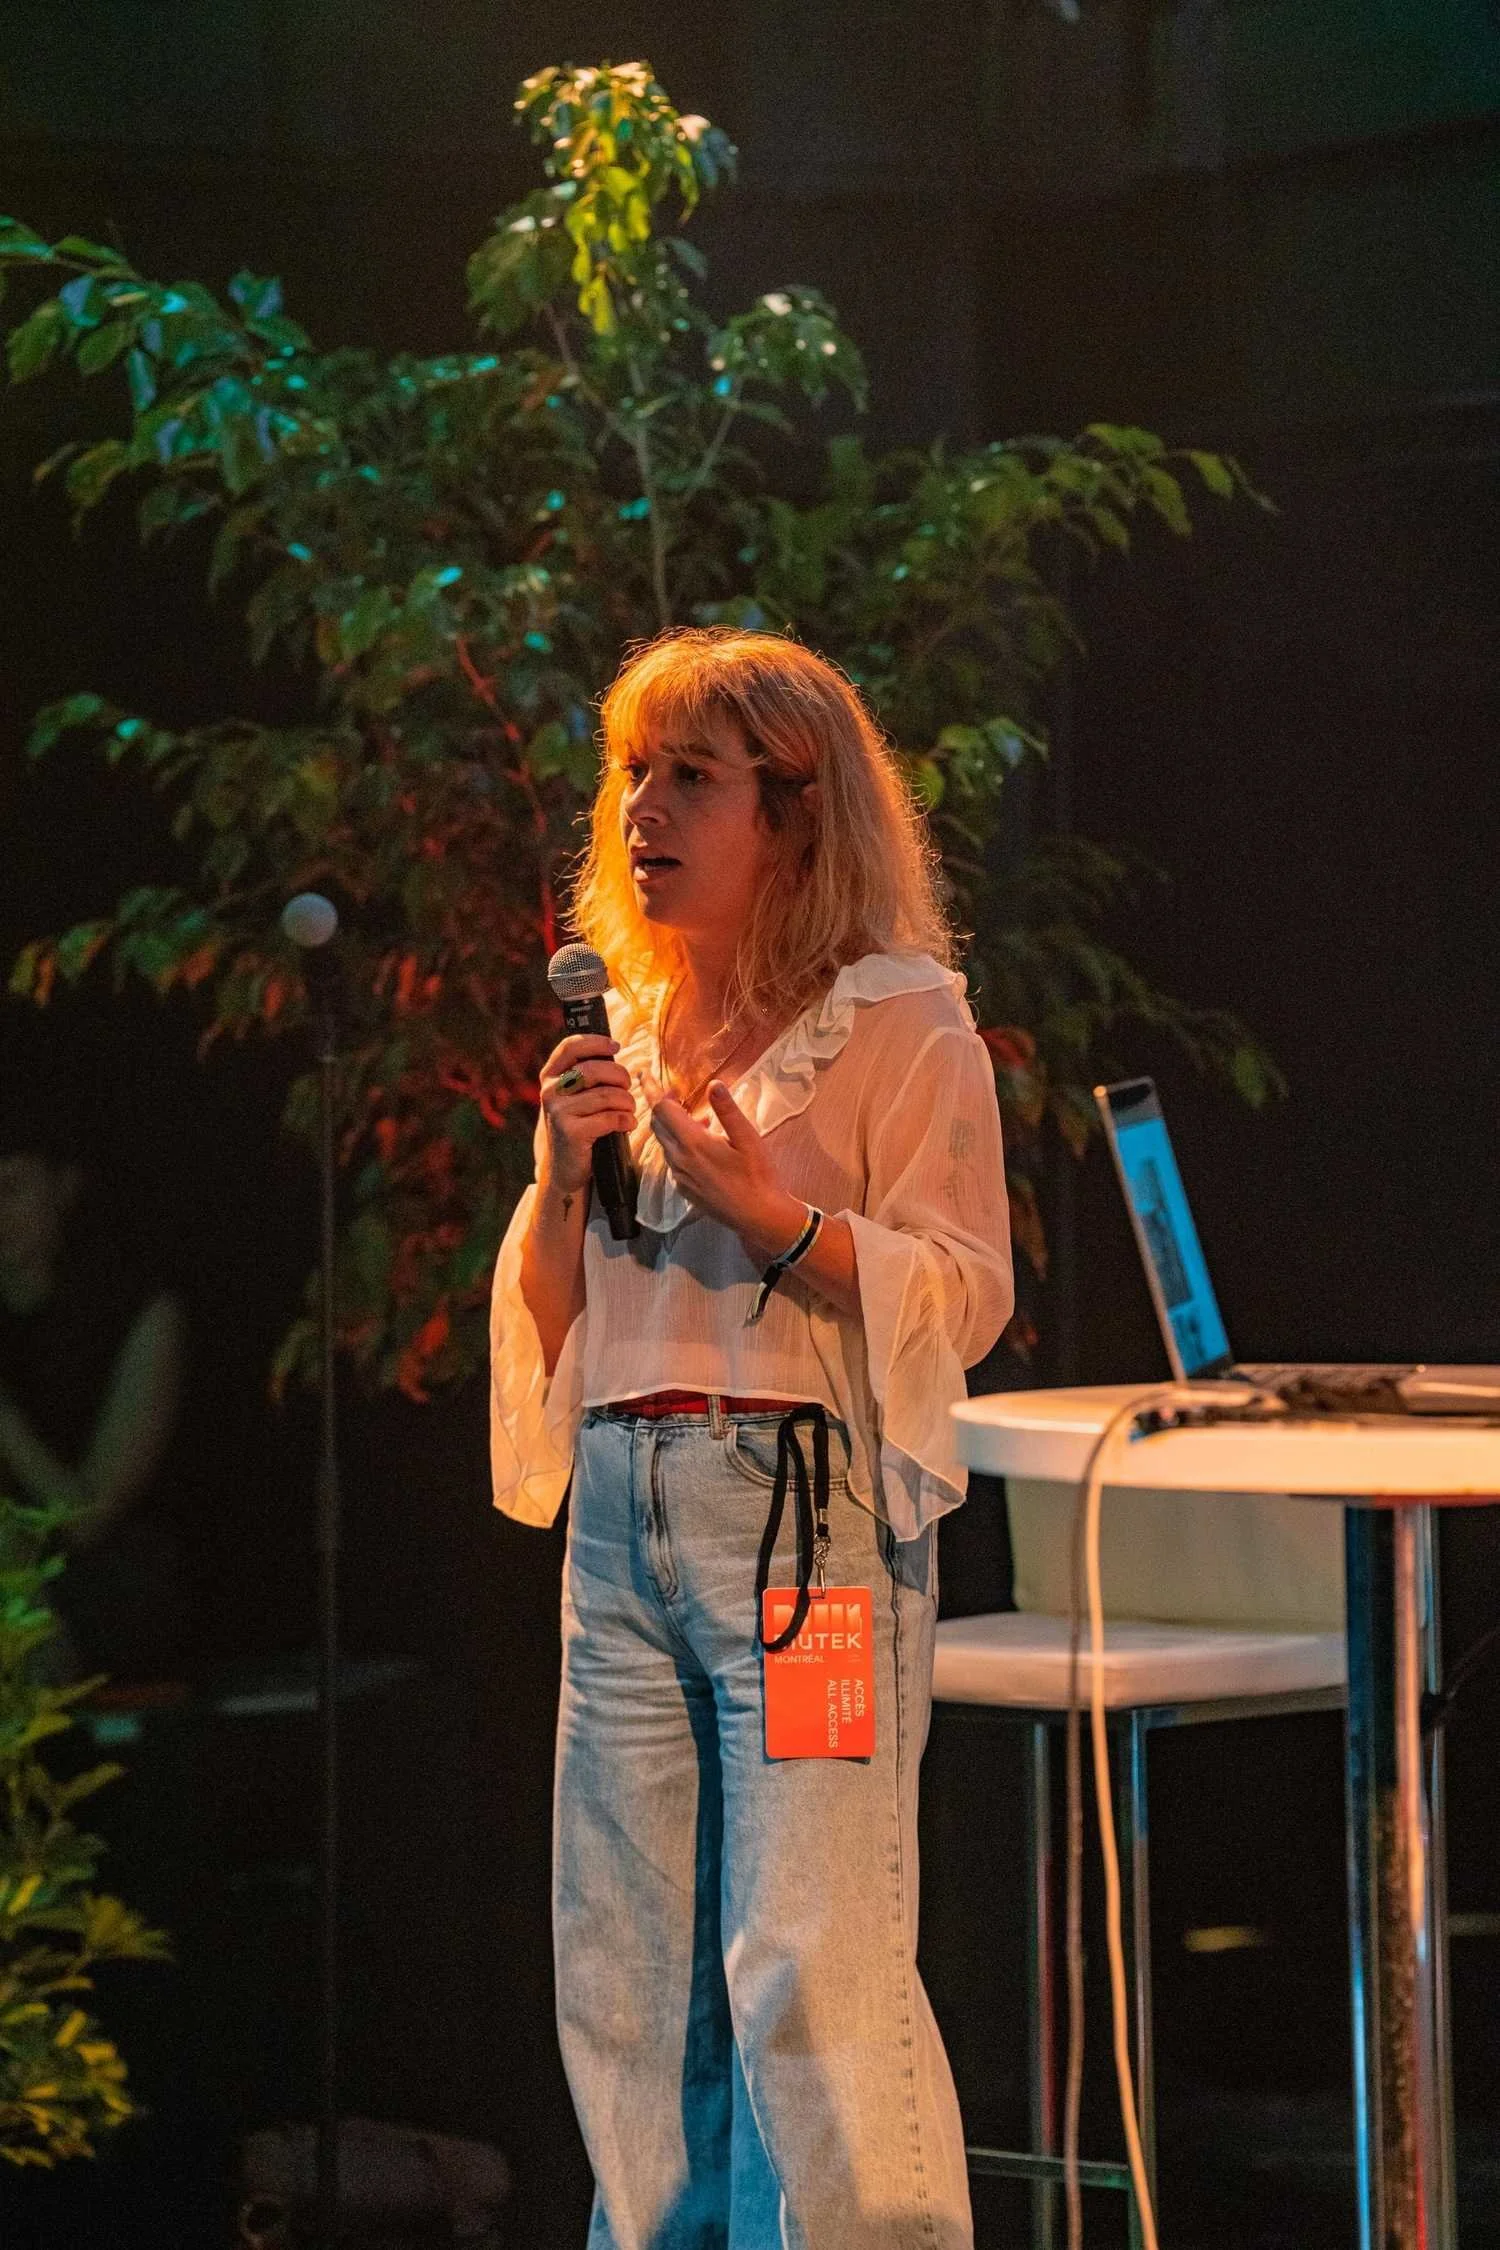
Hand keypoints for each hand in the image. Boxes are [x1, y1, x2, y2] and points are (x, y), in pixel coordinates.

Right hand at [538, 1032, 636, 1197]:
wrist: (564, 1168)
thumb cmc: (578, 1125)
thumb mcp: (574, 1096)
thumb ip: (586, 1073)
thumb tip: (613, 1048)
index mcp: (550, 1076)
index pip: (570, 1046)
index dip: (596, 1042)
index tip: (616, 1046)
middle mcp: (550, 1091)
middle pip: (595, 1069)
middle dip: (620, 1077)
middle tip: (627, 1089)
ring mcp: (558, 1112)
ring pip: (607, 1095)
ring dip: (627, 1103)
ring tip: (629, 1110)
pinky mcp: (571, 1132)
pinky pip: (610, 1118)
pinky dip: (626, 1120)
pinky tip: (627, 1124)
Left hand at [648, 1081, 804, 1259]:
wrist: (759, 1216)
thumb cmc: (758, 1175)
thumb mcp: (748, 1138)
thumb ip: (728, 1110)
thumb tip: (713, 1084)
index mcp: (692, 1143)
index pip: (661, 1110)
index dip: (652, 1090)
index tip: (645, 1074)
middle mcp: (679, 1159)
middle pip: (658, 1125)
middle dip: (663, 1106)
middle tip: (678, 1095)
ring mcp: (680, 1177)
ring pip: (665, 1143)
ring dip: (674, 1127)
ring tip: (701, 1121)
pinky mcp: (684, 1189)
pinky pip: (673, 1160)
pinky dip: (680, 1145)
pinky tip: (703, 1147)